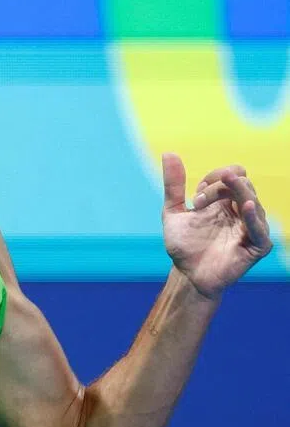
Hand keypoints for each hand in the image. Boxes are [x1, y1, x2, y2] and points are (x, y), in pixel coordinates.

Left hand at [161, 153, 272, 297]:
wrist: (187, 274)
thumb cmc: (183, 245)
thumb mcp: (173, 212)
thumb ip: (173, 185)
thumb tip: (169, 152)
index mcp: (224, 201)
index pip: (230, 176)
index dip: (213, 180)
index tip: (196, 197)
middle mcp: (239, 211)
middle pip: (242, 184)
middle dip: (221, 186)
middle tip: (199, 202)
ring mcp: (249, 227)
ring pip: (252, 201)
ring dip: (234, 194)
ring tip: (216, 198)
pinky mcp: (256, 245)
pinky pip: (259, 228)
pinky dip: (252, 216)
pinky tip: (245, 205)